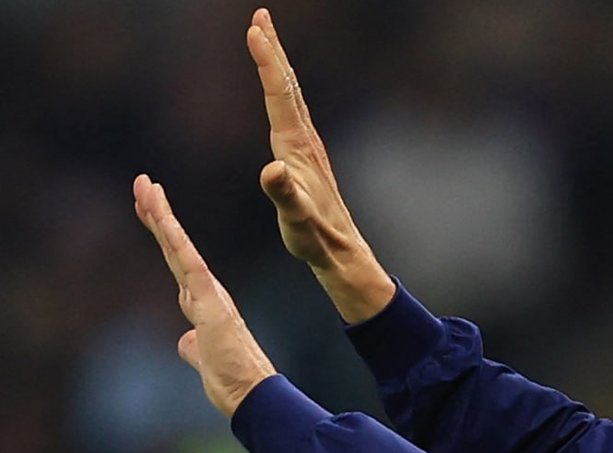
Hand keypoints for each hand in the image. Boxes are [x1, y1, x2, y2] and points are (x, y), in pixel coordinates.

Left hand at [133, 174, 276, 417]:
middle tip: (143, 184)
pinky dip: (174, 238)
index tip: (150, 212)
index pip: (178, 264)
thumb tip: (186, 341)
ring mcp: (209, 295)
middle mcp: (208, 294)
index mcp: (205, 306)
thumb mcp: (203, 362)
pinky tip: (162, 217)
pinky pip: (188, 263)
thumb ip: (194, 347)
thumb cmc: (233, 383)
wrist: (253, 395)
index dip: (164, 237)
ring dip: (161, 216)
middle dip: (158, 215)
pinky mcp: (211, 301)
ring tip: (145, 187)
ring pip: (179, 247)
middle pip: (175, 248)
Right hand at [246, 8, 393, 321]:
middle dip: (273, 50)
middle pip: (286, 86)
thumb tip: (273, 171)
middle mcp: (304, 141)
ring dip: (277, 67)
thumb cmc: (316, 240)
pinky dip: (280, 92)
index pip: (278, 95)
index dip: (267, 61)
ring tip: (265, 41)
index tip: (255, 29)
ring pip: (289, 97)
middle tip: (260, 16)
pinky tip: (278, 93)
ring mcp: (307, 148)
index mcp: (296, 148)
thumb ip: (285, 195)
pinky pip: (289, 113)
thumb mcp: (296, 221)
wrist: (341, 253)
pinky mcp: (306, 158)